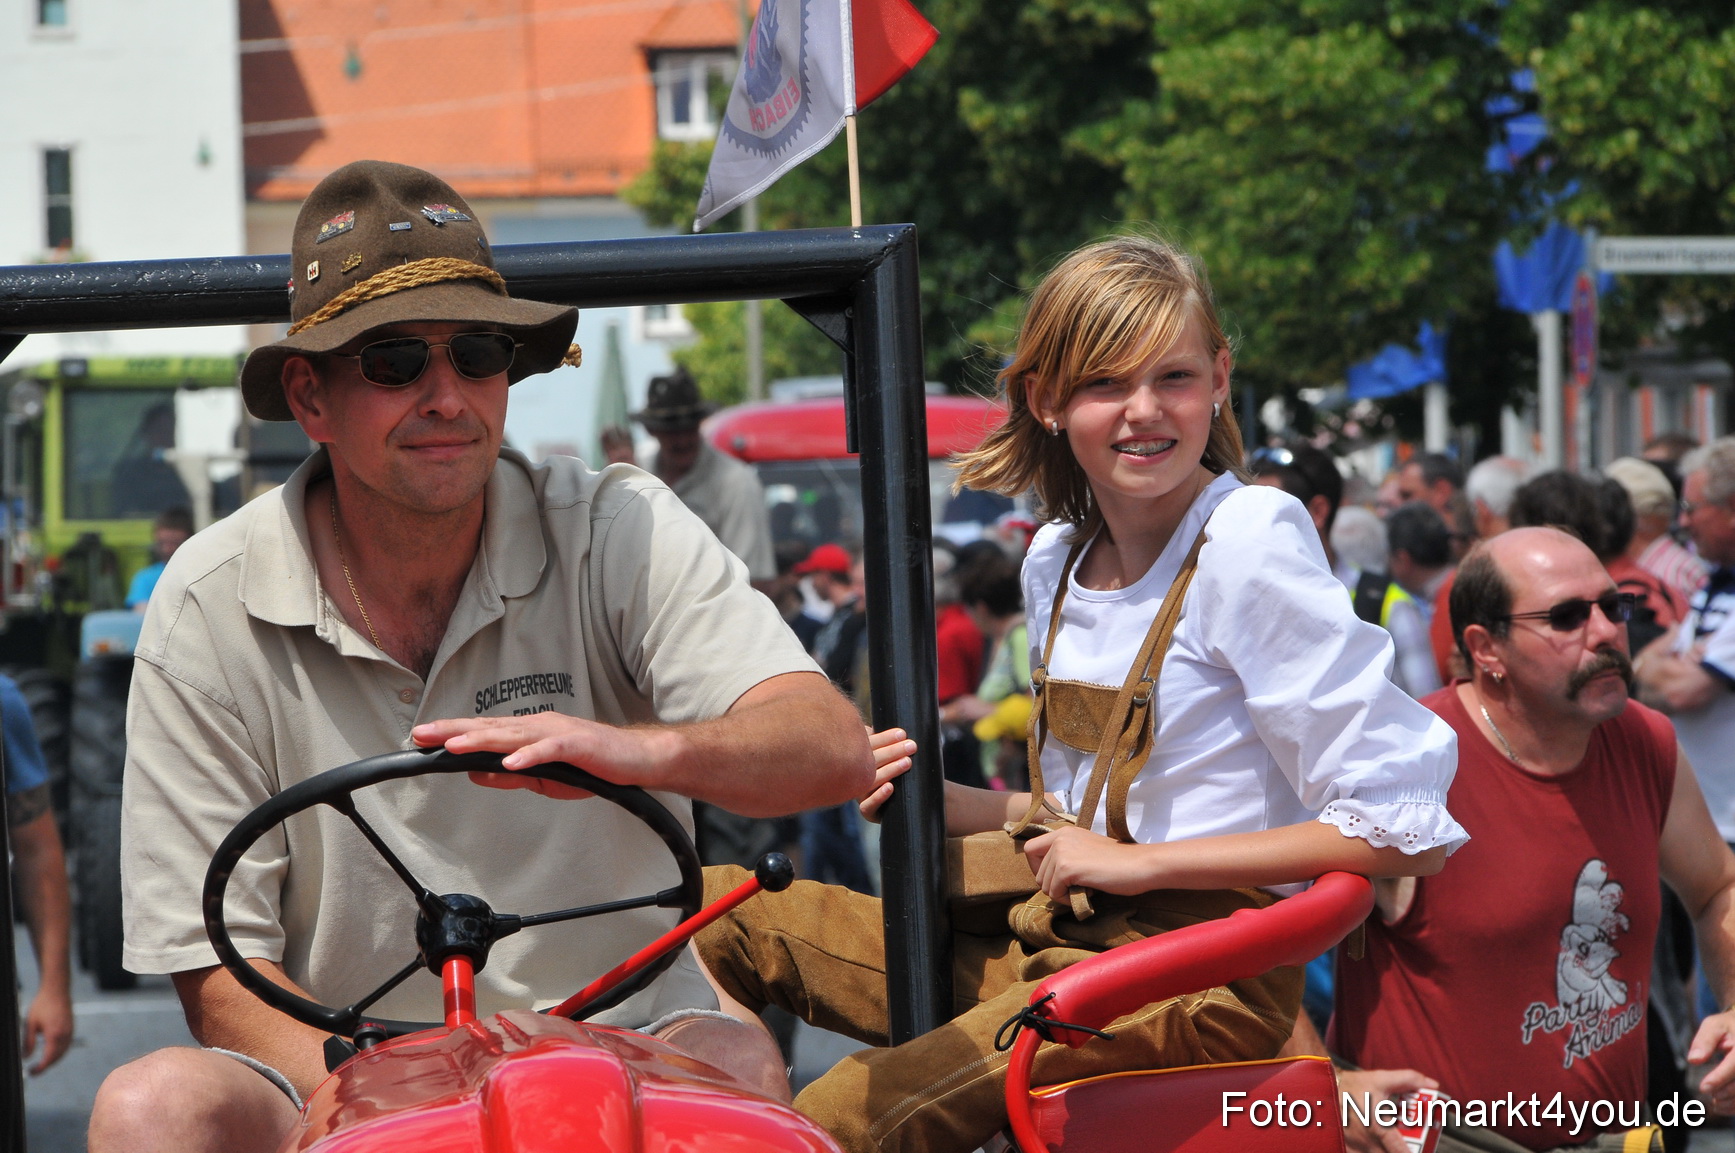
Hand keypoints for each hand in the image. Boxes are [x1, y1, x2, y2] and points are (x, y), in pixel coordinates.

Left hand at [22, 986, 72, 1073]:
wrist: (57, 990)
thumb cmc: (42, 1004)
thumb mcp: (30, 1023)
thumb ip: (28, 1042)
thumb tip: (26, 1058)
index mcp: (55, 1035)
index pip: (48, 1058)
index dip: (40, 1068)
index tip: (31, 1073)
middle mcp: (65, 1035)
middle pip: (57, 1058)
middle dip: (46, 1066)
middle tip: (33, 1070)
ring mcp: (70, 1031)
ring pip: (63, 1052)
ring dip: (53, 1060)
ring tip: (41, 1063)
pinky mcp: (71, 1028)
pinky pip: (66, 1045)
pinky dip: (58, 1052)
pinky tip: (50, 1052)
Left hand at [412, 713, 670, 799]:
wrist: (637, 760)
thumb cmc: (594, 765)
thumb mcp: (545, 778)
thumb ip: (512, 776)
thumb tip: (477, 775)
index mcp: (531, 732)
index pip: (485, 731)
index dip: (453, 732)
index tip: (423, 737)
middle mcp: (540, 726)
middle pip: (491, 728)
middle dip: (455, 731)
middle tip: (422, 734)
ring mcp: (559, 733)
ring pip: (513, 736)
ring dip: (482, 740)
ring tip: (454, 745)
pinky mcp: (579, 745)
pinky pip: (549, 750)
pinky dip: (528, 756)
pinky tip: (508, 762)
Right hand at [859, 727, 916, 822]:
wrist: (901, 803)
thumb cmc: (891, 770)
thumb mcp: (886, 754)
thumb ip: (884, 741)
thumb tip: (893, 725)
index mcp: (857, 759)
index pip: (868, 746)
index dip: (885, 739)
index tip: (902, 733)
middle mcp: (854, 776)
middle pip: (870, 761)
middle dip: (892, 752)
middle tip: (911, 745)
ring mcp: (859, 794)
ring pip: (870, 781)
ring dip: (889, 770)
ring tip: (907, 762)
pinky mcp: (867, 812)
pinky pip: (867, 806)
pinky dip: (879, 796)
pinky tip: (890, 787)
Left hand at [1022, 824, 1158, 899]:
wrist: (1140, 865)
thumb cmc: (1119, 863)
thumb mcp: (1086, 851)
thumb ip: (1067, 856)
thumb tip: (1048, 878)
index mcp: (1064, 832)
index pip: (1031, 849)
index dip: (1038, 868)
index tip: (1057, 879)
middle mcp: (1059, 837)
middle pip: (1037, 873)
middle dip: (1054, 886)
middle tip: (1079, 886)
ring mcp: (1062, 851)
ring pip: (1044, 885)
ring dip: (1063, 894)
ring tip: (1086, 888)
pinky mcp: (1067, 868)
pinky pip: (1054, 893)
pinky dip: (1067, 900)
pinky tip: (1088, 892)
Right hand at [1335, 1067, 1439, 1152]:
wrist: (1323, 1087)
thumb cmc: (1352, 1086)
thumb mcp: (1381, 1079)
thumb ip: (1409, 1080)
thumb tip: (1432, 1084)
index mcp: (1378, 1128)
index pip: (1401, 1152)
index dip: (1414, 1152)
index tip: (1422, 1149)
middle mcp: (1366, 1141)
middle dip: (1398, 1151)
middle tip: (1405, 1143)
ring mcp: (1354, 1147)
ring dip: (1383, 1151)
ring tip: (1387, 1141)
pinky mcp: (1345, 1148)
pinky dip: (1368, 1151)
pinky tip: (1373, 1143)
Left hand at [1689, 1011, 1734, 1112]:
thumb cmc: (1728, 1028)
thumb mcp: (1714, 1026)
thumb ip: (1704, 1041)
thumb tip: (1693, 1060)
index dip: (1720, 1077)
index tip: (1704, 1088)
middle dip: (1725, 1091)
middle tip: (1707, 1092)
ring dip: (1732, 1103)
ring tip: (1715, 1102)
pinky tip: (1723, 1106)